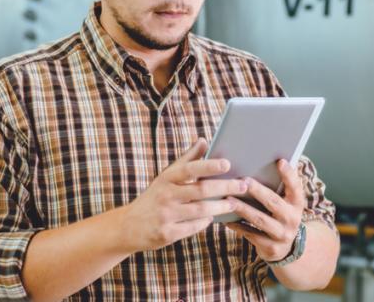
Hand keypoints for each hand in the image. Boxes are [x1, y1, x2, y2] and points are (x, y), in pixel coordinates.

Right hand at [121, 138, 246, 252]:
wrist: (129, 225)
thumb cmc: (154, 196)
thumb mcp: (166, 176)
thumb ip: (186, 159)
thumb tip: (203, 139)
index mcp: (166, 178)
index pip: (189, 169)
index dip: (208, 166)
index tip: (227, 163)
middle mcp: (166, 195)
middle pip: (200, 190)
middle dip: (225, 188)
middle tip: (243, 185)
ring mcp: (166, 215)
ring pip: (201, 210)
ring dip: (221, 207)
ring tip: (235, 203)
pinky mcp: (168, 233)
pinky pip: (194, 227)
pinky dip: (206, 222)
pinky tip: (214, 217)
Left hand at [226, 159, 304, 261]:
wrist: (288, 248)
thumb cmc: (280, 214)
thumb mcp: (286, 201)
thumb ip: (281, 184)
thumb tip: (274, 157)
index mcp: (296, 204)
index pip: (296, 187)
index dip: (289, 175)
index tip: (280, 161)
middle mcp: (292, 219)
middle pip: (274, 203)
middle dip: (258, 191)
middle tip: (243, 180)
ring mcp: (282, 234)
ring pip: (260, 220)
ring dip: (243, 209)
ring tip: (228, 199)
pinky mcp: (270, 247)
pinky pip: (251, 234)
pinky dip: (237, 226)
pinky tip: (225, 219)